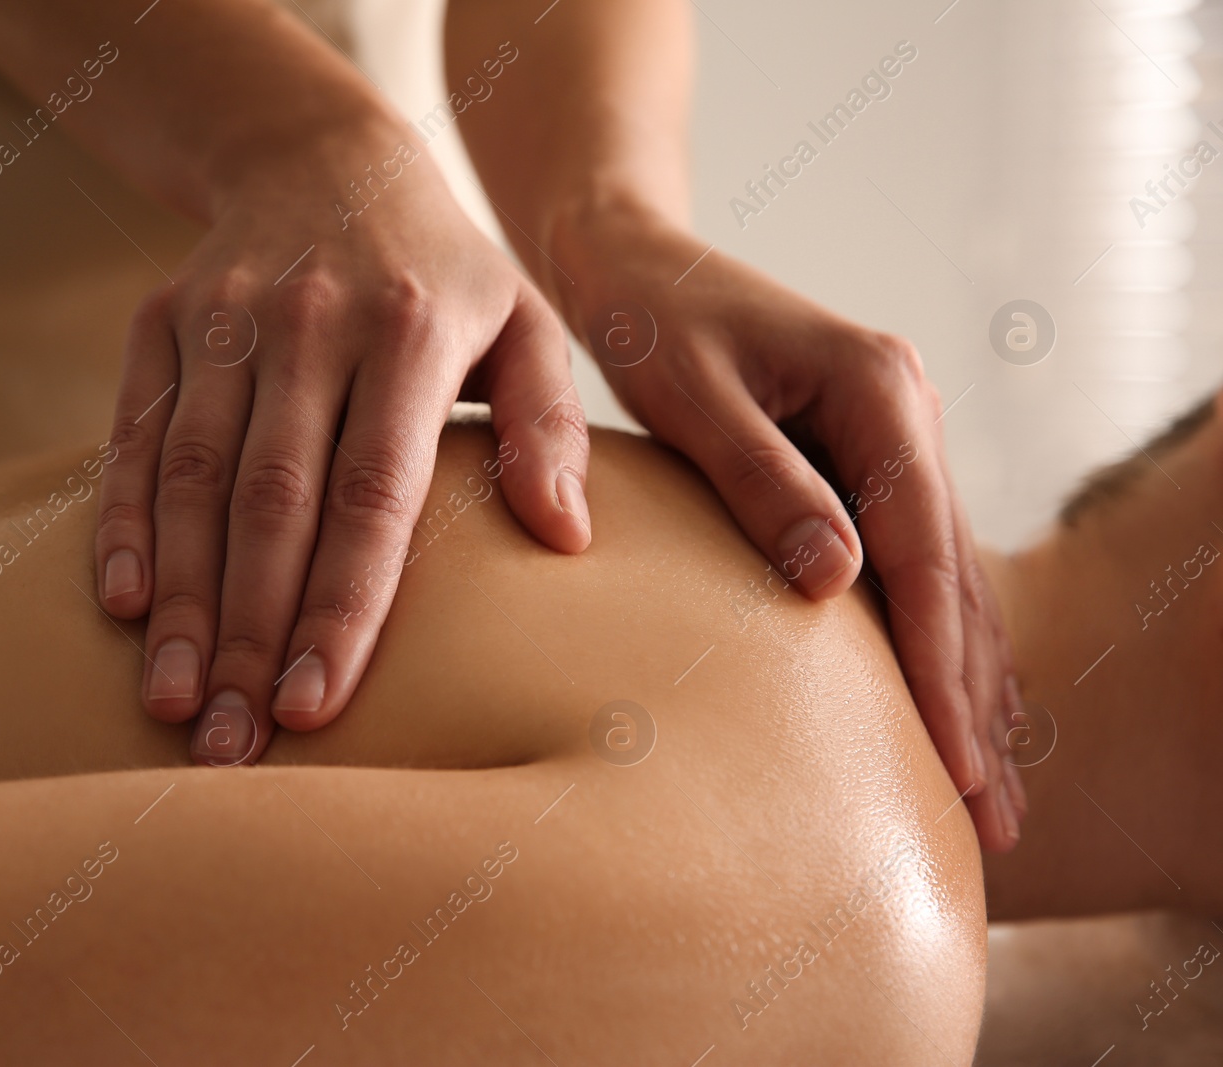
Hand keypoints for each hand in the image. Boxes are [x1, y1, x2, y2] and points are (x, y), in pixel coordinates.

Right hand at [94, 123, 591, 764]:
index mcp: (412, 332)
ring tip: (177, 703)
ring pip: (192, 477)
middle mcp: (311, 324)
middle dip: (250, 633)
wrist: (325, 157)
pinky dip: (121, 520)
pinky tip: (124, 605)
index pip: (374, 494)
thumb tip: (566, 537)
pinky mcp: (161, 320)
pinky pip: (133, 433)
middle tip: (234, 745)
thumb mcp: (525, 322)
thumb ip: (551, 426)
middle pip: (272, 503)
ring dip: (181, 598)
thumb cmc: (443, 273)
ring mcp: (225, 318)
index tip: (317, 705)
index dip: (342, 604)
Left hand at [546, 199, 1023, 850]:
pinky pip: (914, 558)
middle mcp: (906, 410)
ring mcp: (893, 433)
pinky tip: (944, 698)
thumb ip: (763, 486)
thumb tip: (836, 584)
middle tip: (992, 814)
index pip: (923, 551)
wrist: (633, 261)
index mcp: (878, 389)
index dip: (940, 664)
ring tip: (987, 785)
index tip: (956, 761)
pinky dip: (933, 634)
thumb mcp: (695, 401)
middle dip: (974, 695)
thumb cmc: (650, 324)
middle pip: (957, 573)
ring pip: (949, 574)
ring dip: (968, 678)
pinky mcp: (864, 455)